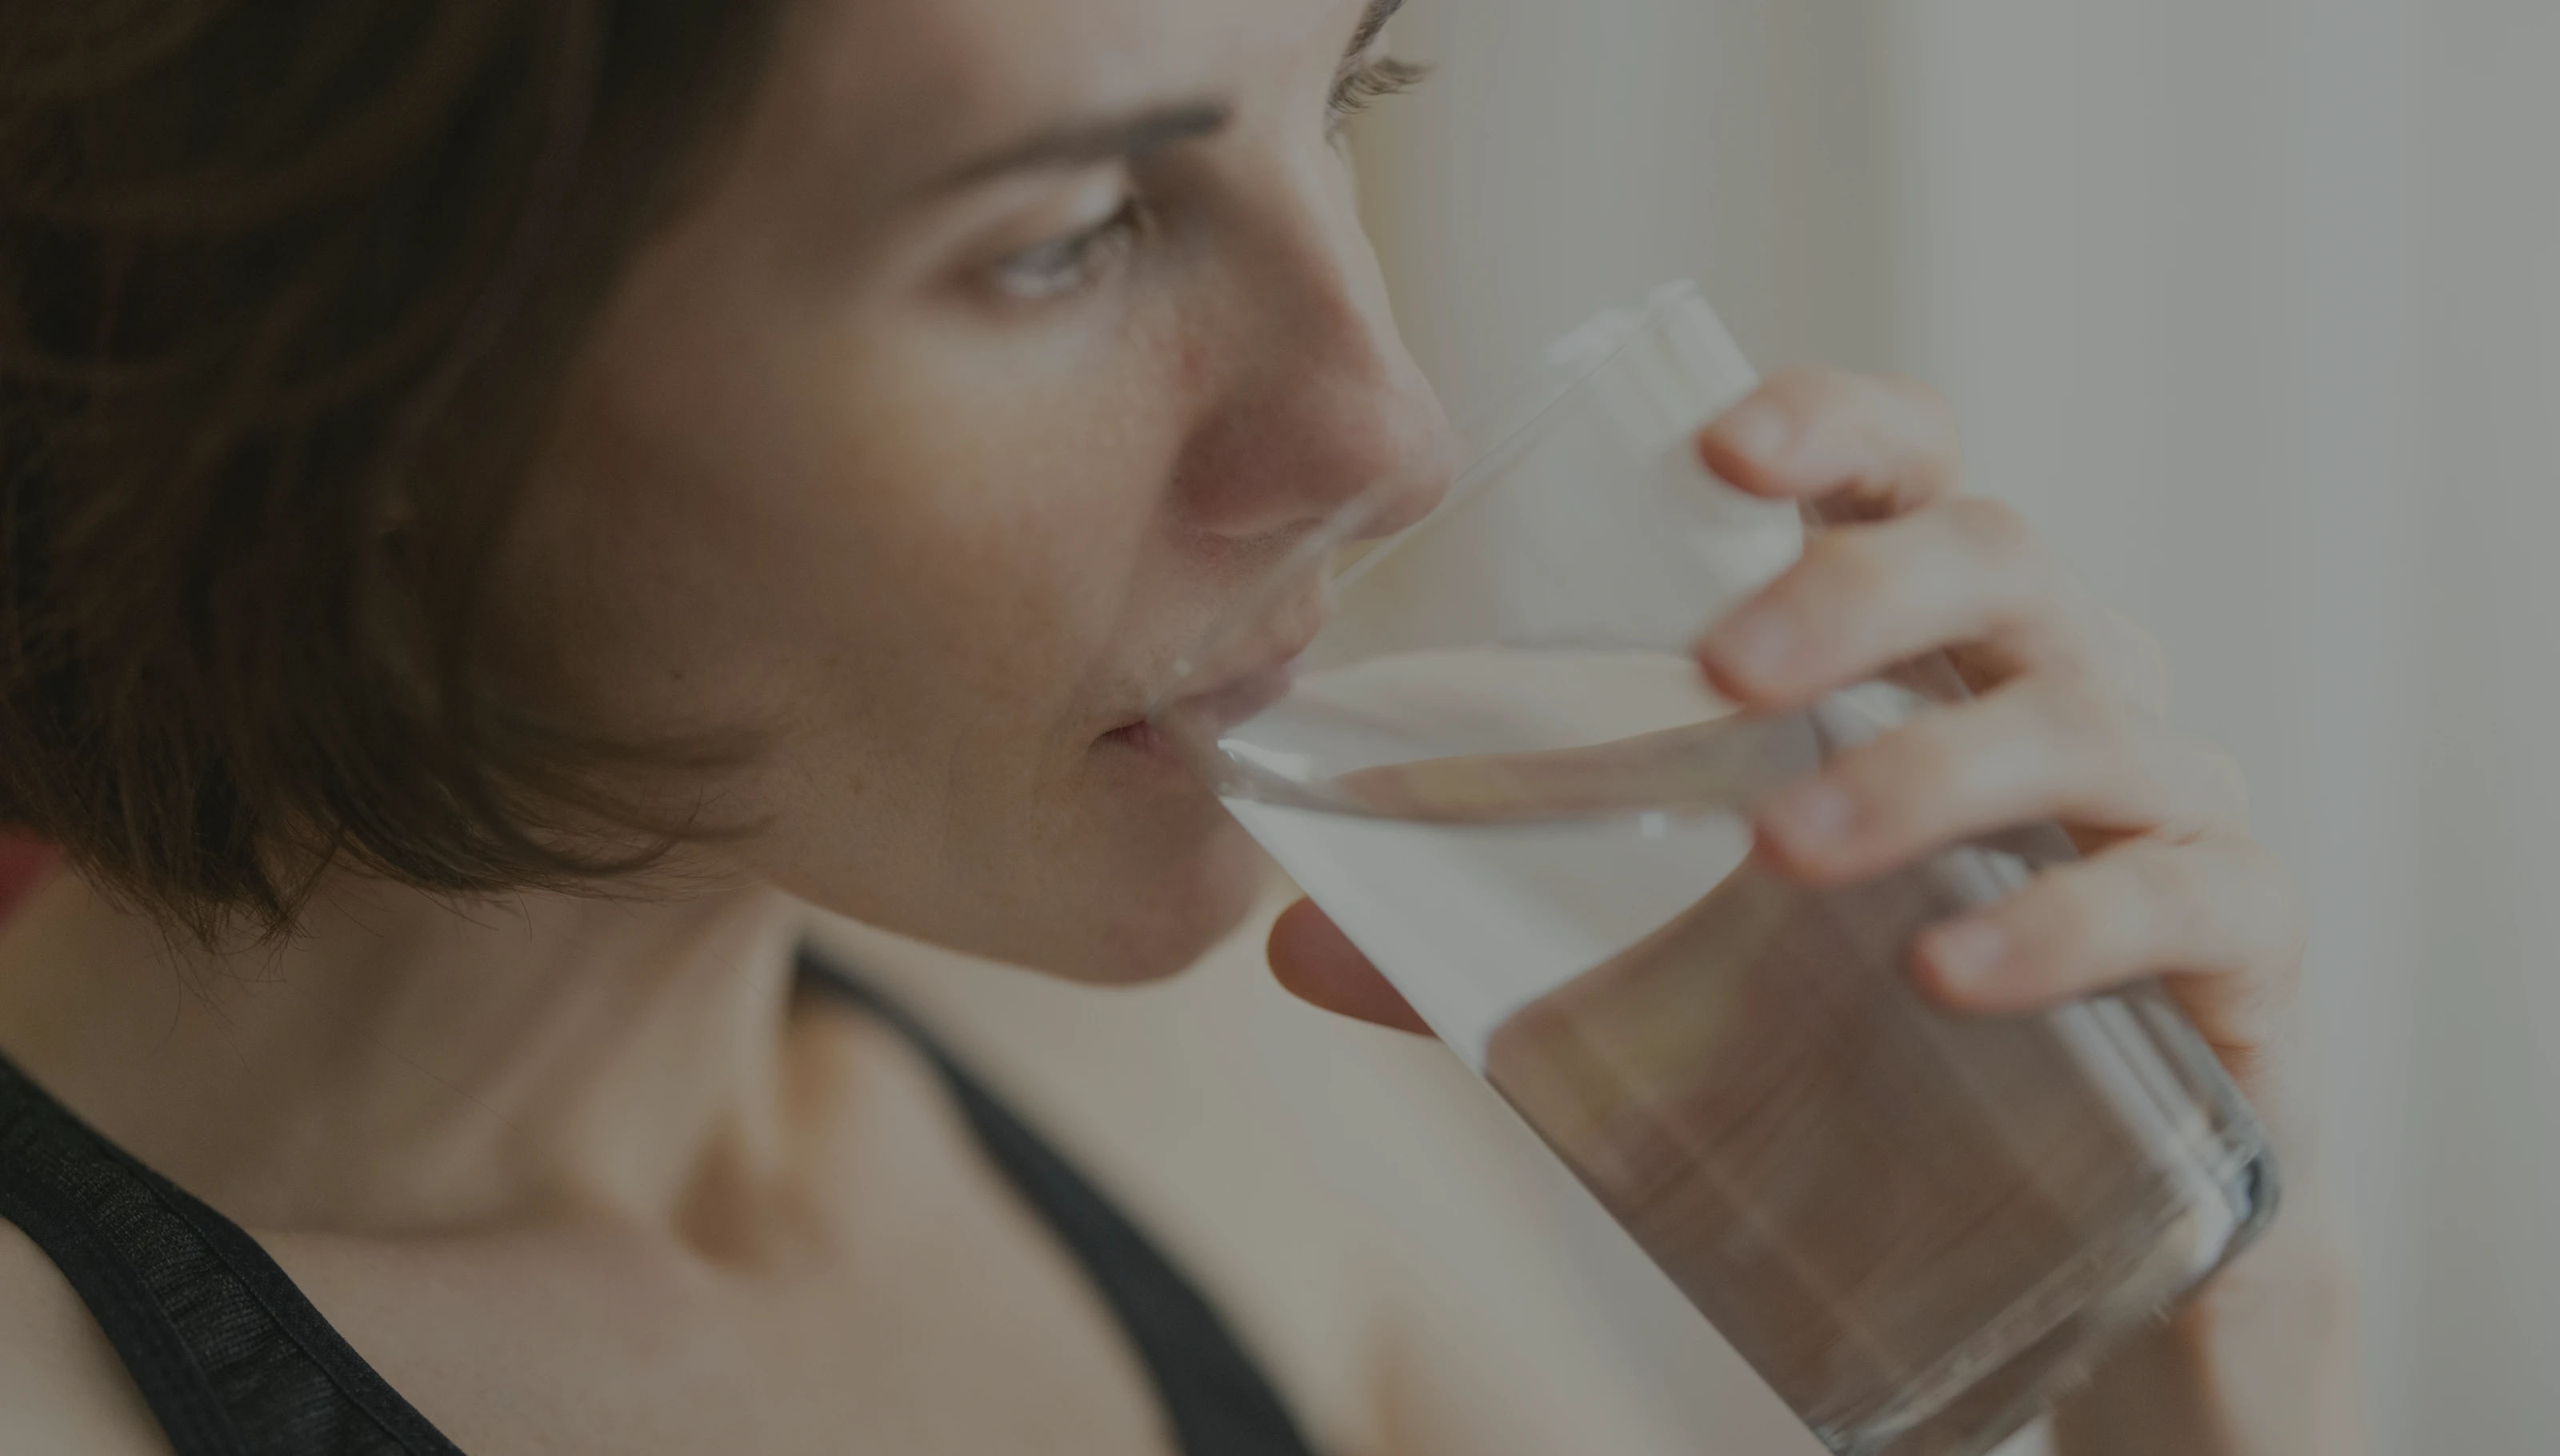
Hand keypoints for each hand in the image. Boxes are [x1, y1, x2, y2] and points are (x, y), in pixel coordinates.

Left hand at [1266, 367, 2363, 1454]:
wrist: (2088, 1223)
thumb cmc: (1870, 1033)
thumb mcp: (1685, 973)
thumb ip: (1500, 948)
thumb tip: (1291, 944)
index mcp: (1929, 649)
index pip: (1904, 473)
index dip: (1830, 428)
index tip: (1717, 451)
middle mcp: (2061, 685)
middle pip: (1999, 556)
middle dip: (1859, 596)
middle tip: (1724, 675)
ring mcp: (2166, 804)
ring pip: (2082, 719)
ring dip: (1931, 771)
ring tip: (1790, 852)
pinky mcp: (2238, 944)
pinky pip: (2183, 895)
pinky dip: (2067, 923)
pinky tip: (1951, 975)